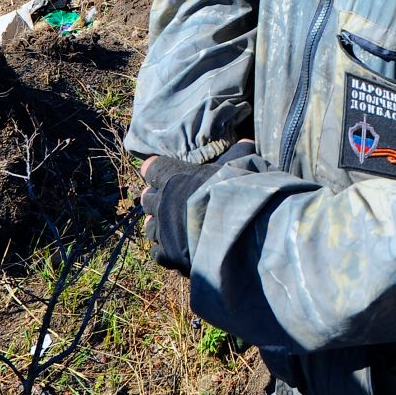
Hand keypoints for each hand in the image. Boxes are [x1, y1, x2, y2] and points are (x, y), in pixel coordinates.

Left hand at [138, 142, 255, 271]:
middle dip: (154, 197)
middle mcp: (163, 201)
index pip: (152, 167)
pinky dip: (163, 249)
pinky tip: (172, 248)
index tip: (160, 170)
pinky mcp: (167, 253)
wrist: (232, 232)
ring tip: (167, 225)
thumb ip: (238, 155)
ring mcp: (163, 228)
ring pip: (149, 226)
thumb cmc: (235, 194)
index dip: (156, 169)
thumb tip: (247, 141)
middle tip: (165, 199)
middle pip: (147, 198)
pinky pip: (156, 252)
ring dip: (157, 224)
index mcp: (174, 176)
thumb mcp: (239, 167)